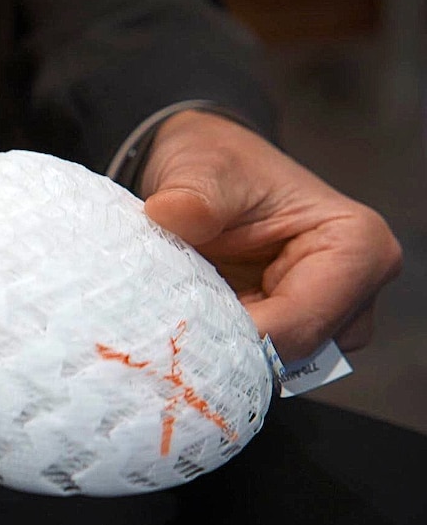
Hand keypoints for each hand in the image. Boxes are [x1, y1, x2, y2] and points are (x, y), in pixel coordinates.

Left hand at [141, 110, 401, 361]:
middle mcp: (355, 291)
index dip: (237, 338)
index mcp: (356, 246)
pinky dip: (219, 347)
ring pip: (272, 362)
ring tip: (175, 316)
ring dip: (220, 348)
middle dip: (227, 348)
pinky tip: (187, 322)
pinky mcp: (295, 328)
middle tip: (167, 326)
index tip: (179, 330)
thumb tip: (170, 214)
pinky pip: (256, 357)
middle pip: (291, 353)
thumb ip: (192, 197)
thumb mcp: (202, 170)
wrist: (207, 173)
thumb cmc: (218, 163)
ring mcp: (327, 316)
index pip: (300, 326)